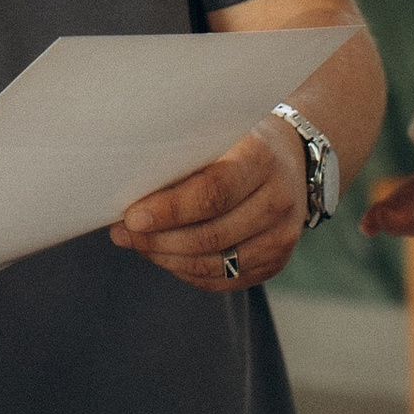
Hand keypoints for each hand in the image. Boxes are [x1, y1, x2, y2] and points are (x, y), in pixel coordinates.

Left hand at [112, 116, 306, 290]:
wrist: (289, 158)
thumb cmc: (237, 142)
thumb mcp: (215, 133)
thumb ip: (181, 157)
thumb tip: (128, 190)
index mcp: (261, 158)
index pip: (213, 192)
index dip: (170, 210)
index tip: (132, 217)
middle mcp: (278, 200)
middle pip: (211, 235)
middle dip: (159, 240)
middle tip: (124, 234)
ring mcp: (281, 236)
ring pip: (216, 264)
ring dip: (168, 258)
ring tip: (139, 245)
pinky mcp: (276, 262)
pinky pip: (225, 280)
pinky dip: (189, 272)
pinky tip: (167, 257)